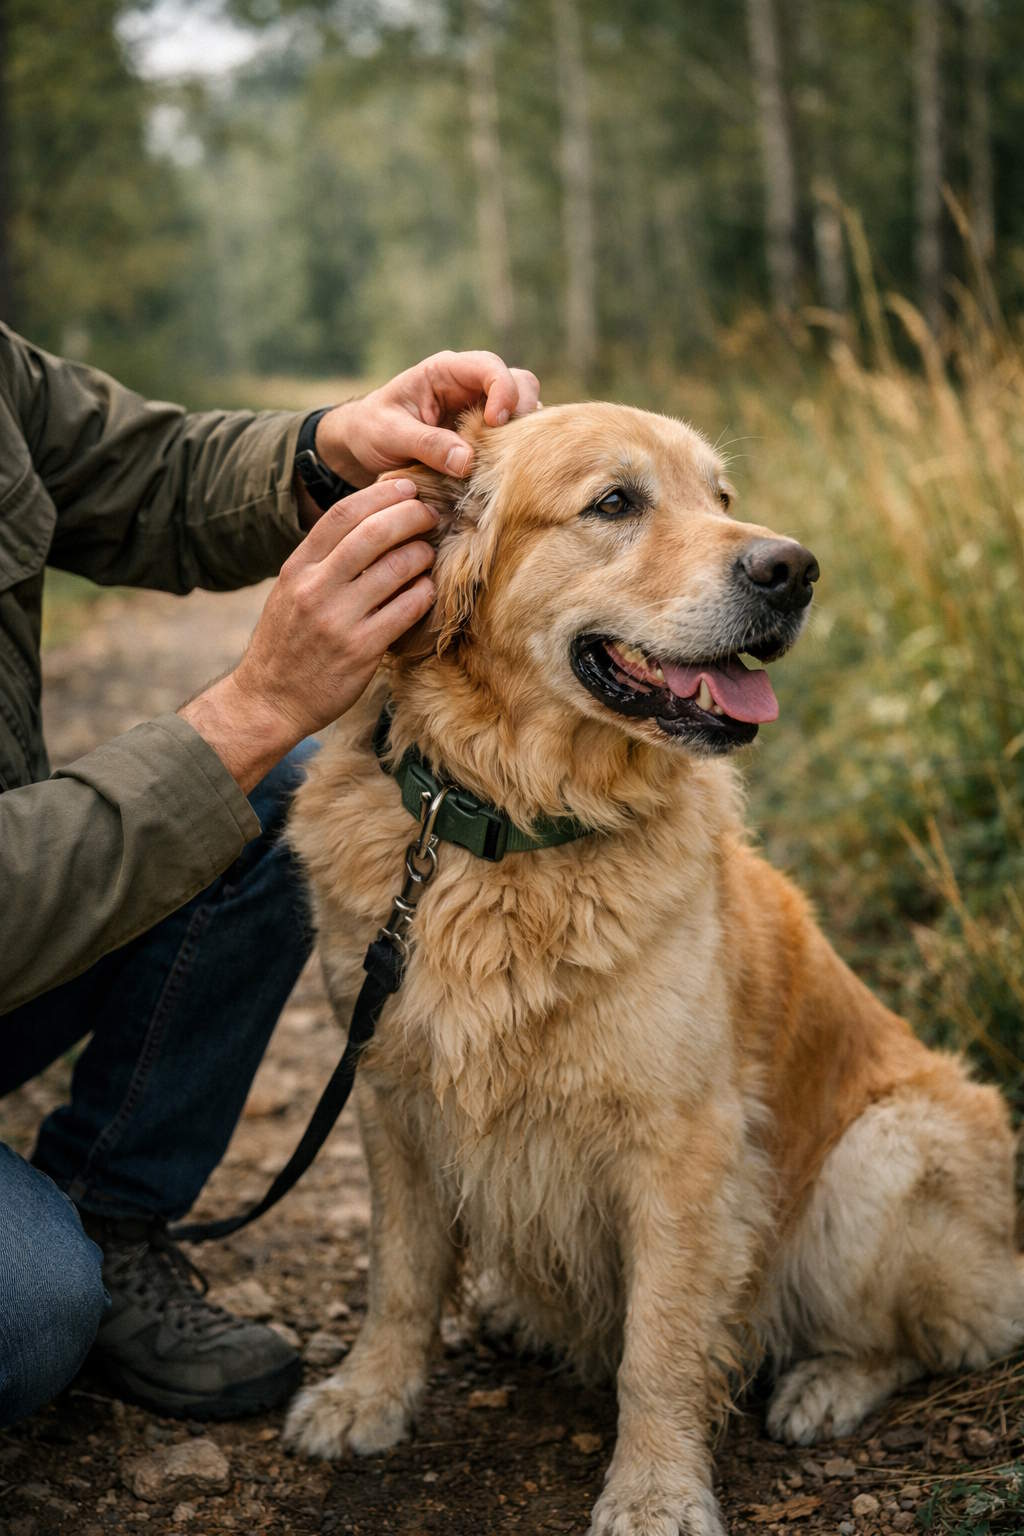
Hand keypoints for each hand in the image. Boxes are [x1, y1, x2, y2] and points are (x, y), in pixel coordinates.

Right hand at [180, 480, 436, 790]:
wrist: (268, 701)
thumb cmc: (286, 644)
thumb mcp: (289, 593)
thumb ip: (321, 562)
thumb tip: (369, 526)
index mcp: (297, 568)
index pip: (341, 515)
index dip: (380, 496)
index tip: (406, 487)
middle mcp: (314, 588)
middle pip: (373, 534)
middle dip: (410, 516)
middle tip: (431, 515)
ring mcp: (338, 620)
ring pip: (396, 569)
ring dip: (422, 555)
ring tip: (429, 554)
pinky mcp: (361, 650)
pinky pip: (406, 609)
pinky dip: (424, 594)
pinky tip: (427, 591)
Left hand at [315, 349, 540, 485]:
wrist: (363, 445)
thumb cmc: (372, 430)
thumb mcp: (390, 435)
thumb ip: (427, 445)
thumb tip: (467, 462)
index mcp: (446, 371)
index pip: (490, 367)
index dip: (502, 392)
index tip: (493, 425)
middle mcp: (470, 386)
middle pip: (520, 383)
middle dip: (522, 411)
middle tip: (508, 446)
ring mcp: (481, 410)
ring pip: (523, 411)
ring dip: (521, 434)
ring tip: (505, 461)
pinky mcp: (484, 436)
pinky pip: (512, 438)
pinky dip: (514, 452)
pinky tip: (499, 471)